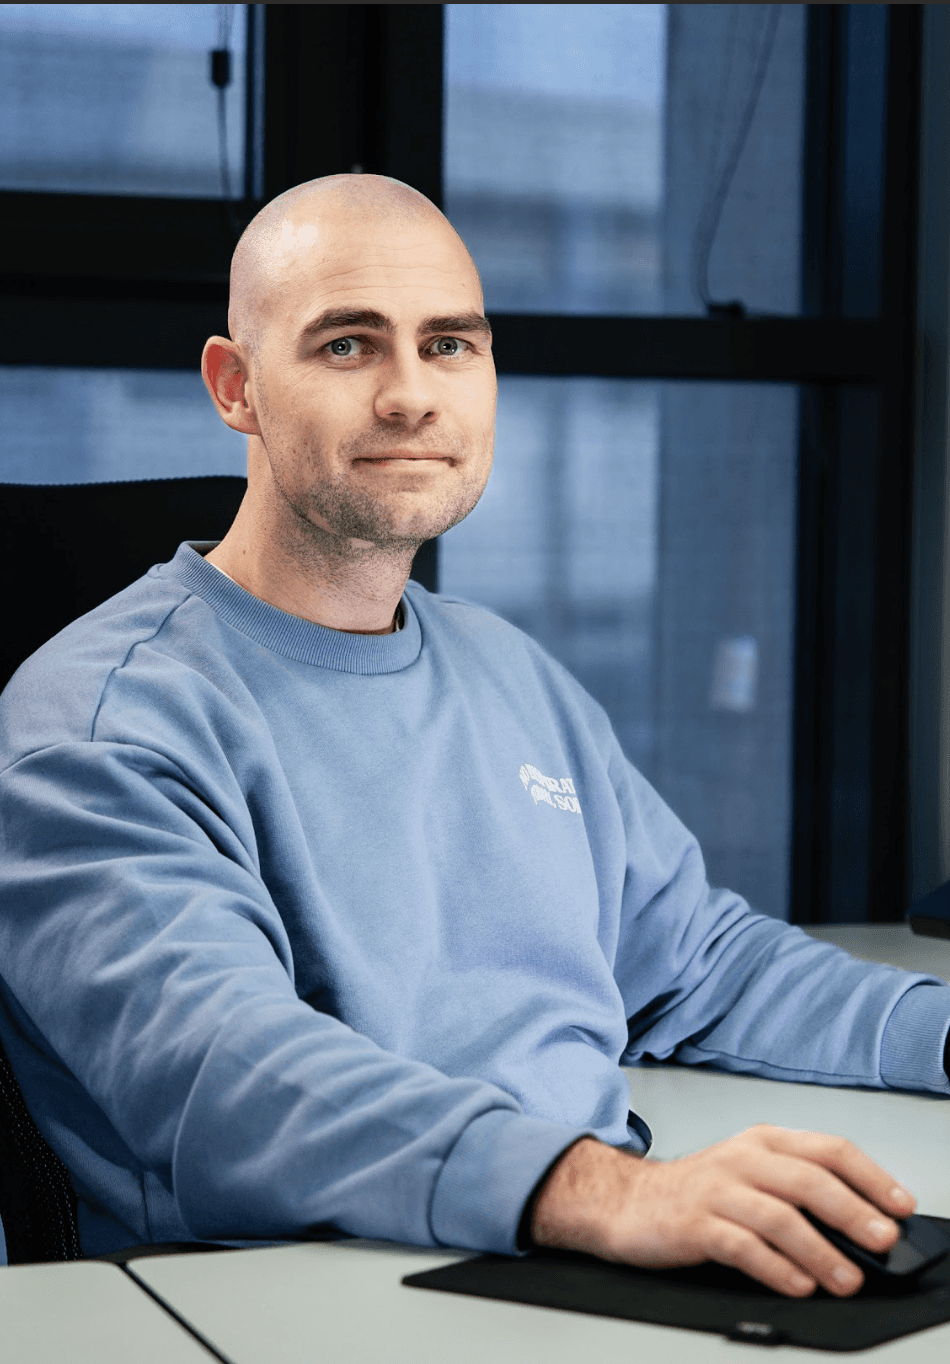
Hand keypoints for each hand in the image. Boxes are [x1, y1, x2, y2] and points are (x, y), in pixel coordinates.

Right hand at [530, 1125, 915, 1296]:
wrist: (626, 1201)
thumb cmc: (697, 1193)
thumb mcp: (751, 1175)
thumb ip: (799, 1191)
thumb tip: (863, 1226)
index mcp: (763, 1142)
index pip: (828, 1148)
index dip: (871, 1176)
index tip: (902, 1204)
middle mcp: (742, 1159)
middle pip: (808, 1179)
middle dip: (853, 1211)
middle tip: (883, 1240)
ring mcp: (716, 1190)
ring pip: (778, 1215)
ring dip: (819, 1250)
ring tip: (846, 1278)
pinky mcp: (693, 1224)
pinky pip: (741, 1246)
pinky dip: (775, 1267)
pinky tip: (797, 1284)